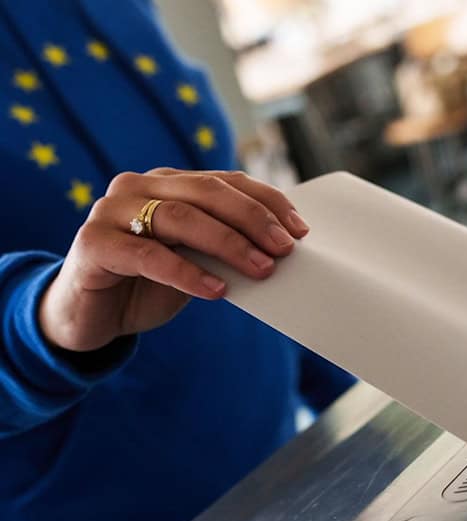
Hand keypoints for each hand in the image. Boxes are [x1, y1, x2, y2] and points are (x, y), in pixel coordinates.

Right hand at [39, 169, 309, 351]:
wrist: (90, 317)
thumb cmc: (150, 285)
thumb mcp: (196, 261)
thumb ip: (225, 246)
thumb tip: (283, 249)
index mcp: (168, 183)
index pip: (226, 181)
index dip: (267, 202)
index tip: (300, 229)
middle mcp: (138, 187)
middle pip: (206, 193)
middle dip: (253, 219)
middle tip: (285, 249)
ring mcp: (110, 211)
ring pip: (180, 218)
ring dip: (228, 245)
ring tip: (261, 270)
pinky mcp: (92, 244)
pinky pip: (148, 256)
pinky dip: (188, 273)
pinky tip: (217, 291)